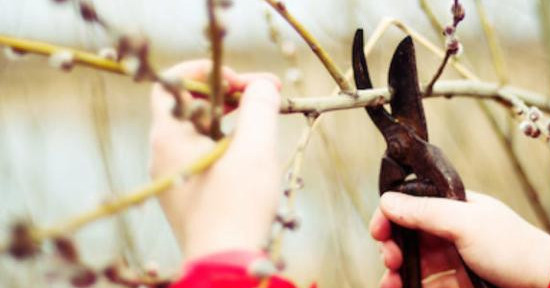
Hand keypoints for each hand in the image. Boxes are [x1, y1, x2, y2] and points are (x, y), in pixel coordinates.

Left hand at [148, 60, 281, 260]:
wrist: (224, 267)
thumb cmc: (237, 206)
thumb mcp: (255, 150)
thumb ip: (259, 108)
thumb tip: (263, 85)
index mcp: (168, 137)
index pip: (173, 82)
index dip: (207, 71)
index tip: (242, 81)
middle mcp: (162, 155)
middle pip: (191, 105)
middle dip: (229, 94)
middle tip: (266, 95)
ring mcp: (173, 178)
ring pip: (199, 131)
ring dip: (232, 118)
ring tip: (265, 122)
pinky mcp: (187, 196)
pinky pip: (203, 155)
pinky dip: (227, 144)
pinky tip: (254, 155)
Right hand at [370, 191, 549, 287]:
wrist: (545, 283)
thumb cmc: (513, 248)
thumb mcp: (466, 223)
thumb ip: (425, 212)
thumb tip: (387, 200)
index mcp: (453, 207)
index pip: (411, 204)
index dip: (390, 215)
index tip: (379, 231)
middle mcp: (448, 231)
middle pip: (405, 234)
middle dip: (389, 244)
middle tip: (389, 258)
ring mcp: (449, 259)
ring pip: (408, 261)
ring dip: (392, 269)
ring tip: (390, 280)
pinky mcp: (451, 283)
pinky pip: (419, 282)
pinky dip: (403, 284)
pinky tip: (395, 287)